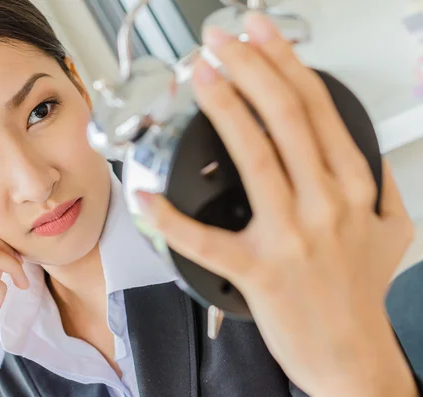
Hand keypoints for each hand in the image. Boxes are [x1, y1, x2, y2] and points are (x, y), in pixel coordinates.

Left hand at [135, 13, 416, 396]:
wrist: (351, 354)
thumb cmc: (359, 294)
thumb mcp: (390, 231)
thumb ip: (381, 187)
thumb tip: (369, 155)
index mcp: (351, 187)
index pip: (318, 108)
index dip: (286, 63)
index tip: (261, 34)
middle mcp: (324, 204)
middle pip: (287, 118)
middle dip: (252, 68)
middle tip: (224, 40)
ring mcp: (290, 237)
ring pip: (256, 158)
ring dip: (227, 109)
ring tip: (203, 76)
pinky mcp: (256, 271)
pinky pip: (206, 241)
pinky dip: (172, 218)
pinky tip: (146, 195)